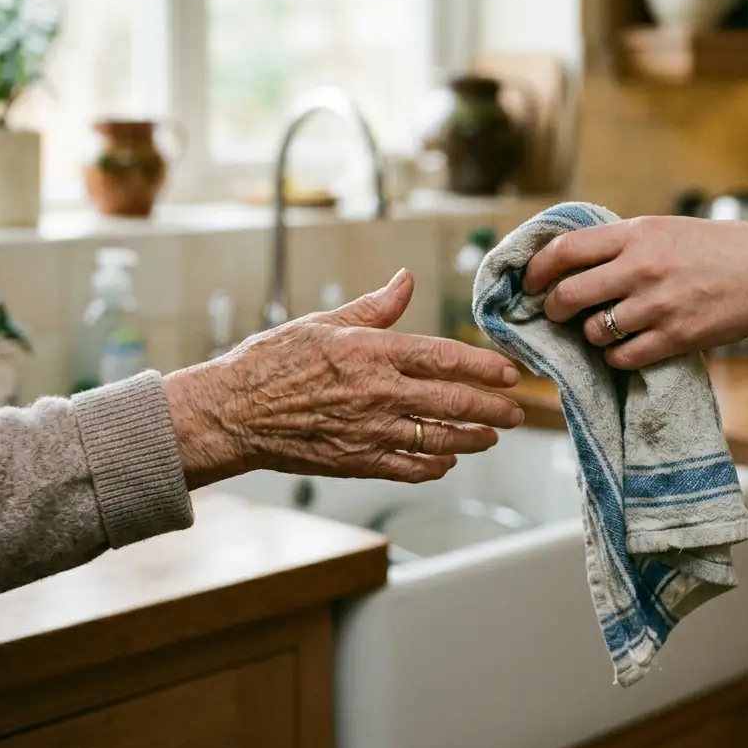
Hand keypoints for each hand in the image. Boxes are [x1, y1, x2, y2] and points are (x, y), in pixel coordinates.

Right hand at [165, 269, 523, 485]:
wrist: (231, 412)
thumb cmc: (271, 361)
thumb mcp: (323, 322)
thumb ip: (373, 307)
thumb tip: (405, 280)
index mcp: (371, 352)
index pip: (444, 357)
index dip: (483, 366)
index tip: (509, 372)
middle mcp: (377, 393)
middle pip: (452, 401)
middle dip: (492, 406)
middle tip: (517, 410)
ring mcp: (369, 431)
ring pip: (438, 438)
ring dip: (472, 438)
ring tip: (493, 435)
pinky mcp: (356, 461)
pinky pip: (408, 467)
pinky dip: (434, 466)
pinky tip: (447, 460)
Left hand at [523, 216, 747, 369]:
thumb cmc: (718, 248)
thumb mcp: (665, 228)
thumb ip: (621, 243)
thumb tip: (568, 260)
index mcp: (636, 234)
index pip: (565, 250)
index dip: (536, 270)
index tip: (529, 282)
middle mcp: (643, 268)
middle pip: (568, 295)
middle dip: (553, 308)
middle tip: (557, 312)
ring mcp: (659, 305)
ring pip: (594, 331)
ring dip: (590, 334)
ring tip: (603, 328)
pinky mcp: (676, 338)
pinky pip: (622, 357)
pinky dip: (615, 356)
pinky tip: (624, 347)